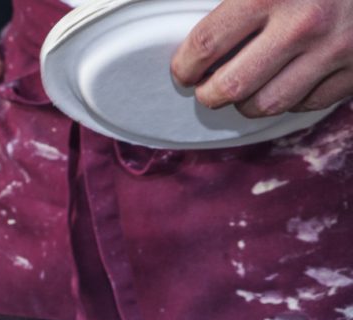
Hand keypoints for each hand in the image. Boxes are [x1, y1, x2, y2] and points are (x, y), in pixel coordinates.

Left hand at [171, 0, 352, 117]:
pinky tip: (282, 83)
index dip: (184, 66)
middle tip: (206, 87)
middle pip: (230, 87)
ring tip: (241, 90)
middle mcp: (304, 24)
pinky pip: (308, 103)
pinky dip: (289, 100)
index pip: (205, 46)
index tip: (183, 69)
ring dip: (246, 104)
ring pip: (267, 105)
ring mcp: (336, 50)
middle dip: (209, 93)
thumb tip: (188, 15)